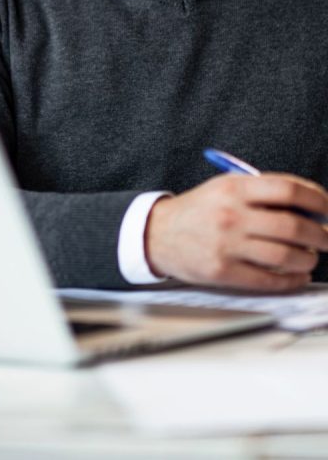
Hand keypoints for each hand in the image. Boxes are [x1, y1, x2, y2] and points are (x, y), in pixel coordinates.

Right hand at [145, 173, 327, 290]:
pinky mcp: (223, 271)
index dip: (317, 200)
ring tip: (310, 257)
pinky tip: (297, 275)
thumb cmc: (198, 210)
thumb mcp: (224, 188)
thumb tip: (309, 208)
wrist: (158, 234)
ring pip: (285, 256)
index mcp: (234, 188)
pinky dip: (291, 280)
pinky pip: (269, 279)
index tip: (327, 208)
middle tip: (327, 238)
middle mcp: (231, 214)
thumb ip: (262, 193)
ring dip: (308, 259)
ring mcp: (227, 244)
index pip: (288, 190)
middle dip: (321, 235)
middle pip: (293, 226)